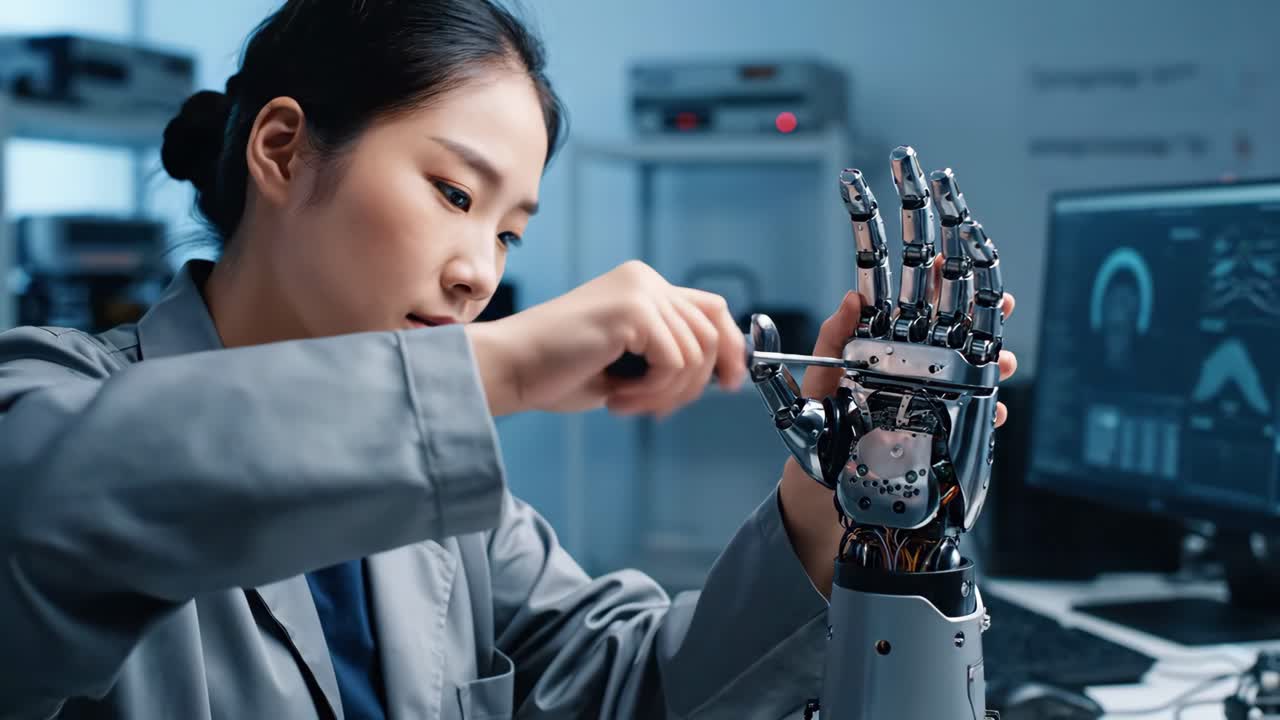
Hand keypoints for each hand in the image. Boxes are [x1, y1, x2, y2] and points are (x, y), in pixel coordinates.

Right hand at [466, 260, 747, 416]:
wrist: (509, 368)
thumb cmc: (556, 371)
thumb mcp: (626, 360)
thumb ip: (667, 354)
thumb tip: (718, 373)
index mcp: (642, 285)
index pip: (711, 309)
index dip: (731, 347)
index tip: (729, 385)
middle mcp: (644, 280)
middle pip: (713, 331)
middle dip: (696, 382)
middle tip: (658, 409)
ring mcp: (640, 291)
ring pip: (696, 355)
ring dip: (666, 394)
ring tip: (625, 403)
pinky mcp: (632, 310)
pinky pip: (675, 363)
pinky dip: (653, 393)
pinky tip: (616, 399)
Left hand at [779, 278, 1017, 595]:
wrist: (823, 486)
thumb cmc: (815, 429)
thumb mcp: (815, 384)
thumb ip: (830, 342)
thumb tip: (851, 299)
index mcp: (880, 347)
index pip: (911, 304)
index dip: (932, 280)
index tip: (948, 263)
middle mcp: (910, 367)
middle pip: (952, 331)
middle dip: (981, 313)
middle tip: (1001, 304)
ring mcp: (929, 398)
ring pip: (972, 369)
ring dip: (994, 360)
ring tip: (1004, 363)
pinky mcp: (941, 431)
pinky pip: (974, 416)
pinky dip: (990, 411)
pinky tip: (996, 411)